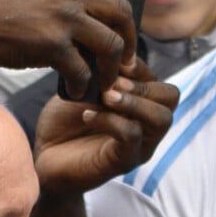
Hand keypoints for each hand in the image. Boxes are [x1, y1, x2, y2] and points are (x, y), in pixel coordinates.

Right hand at [0, 0, 166, 98]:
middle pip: (122, 12)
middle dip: (132, 38)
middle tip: (128, 58)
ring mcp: (63, 16)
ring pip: (111, 44)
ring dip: (111, 68)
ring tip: (104, 83)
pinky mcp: (53, 45)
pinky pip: (82, 69)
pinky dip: (82, 84)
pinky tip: (74, 90)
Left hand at [34, 62, 178, 194]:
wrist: (44, 159)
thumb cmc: (63, 125)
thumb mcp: (81, 91)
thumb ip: (98, 75)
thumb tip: (109, 54)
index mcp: (140, 108)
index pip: (158, 79)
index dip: (139, 66)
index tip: (111, 61)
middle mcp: (146, 127)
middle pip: (171, 97)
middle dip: (143, 83)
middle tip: (113, 82)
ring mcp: (139, 146)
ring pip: (161, 118)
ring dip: (134, 102)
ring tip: (106, 96)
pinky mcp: (123, 162)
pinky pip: (131, 136)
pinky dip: (111, 121)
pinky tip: (87, 115)